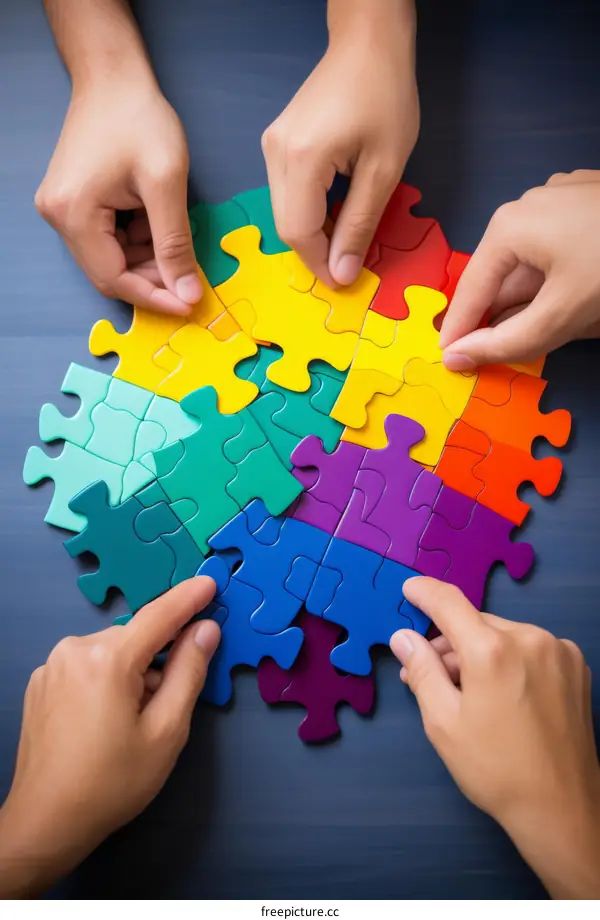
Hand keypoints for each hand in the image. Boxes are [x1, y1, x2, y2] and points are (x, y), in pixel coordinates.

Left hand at [0, 578, 218, 897]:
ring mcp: (52, 666)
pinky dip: (106, 682)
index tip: (209, 581)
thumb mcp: (166, 730)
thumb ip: (189, 672)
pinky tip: (104, 722)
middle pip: (135, 640)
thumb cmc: (112, 782)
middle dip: (157, 662)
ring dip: (132, 674)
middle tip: (163, 709)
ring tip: (130, 725)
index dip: (188, 599)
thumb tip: (205, 630)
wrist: (46, 822)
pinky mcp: (41, 683)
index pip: (159, 616)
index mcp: (107, 659)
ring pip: (111, 654)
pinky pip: (88, 667)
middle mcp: (74, 650)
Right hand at [35, 80, 200, 313]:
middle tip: (190, 281)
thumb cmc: (138, 118)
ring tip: (177, 246)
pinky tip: (158, 227)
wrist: (113, 77)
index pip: (113, 279)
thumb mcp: (165, 183)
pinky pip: (108, 240)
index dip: (154, 297)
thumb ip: (174, 243)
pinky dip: (137, 243)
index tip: (189, 304)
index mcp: (73, 214)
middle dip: (152, 281)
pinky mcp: (74, 202)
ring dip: (147, 261)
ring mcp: (62, 209)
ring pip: (110, 258)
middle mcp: (58, 217)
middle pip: (109, 273)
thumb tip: (187, 293)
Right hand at [262, 1, 418, 286]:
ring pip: (284, 212)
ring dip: (313, 232)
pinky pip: (286, 194)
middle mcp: (275, 154)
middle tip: (349, 263)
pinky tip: (335, 210)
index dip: (320, 264)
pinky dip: (308, 211)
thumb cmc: (385, 97)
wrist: (366, 43)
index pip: (299, 232)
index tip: (346, 282)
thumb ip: (360, 224)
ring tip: (346, 234)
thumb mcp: (384, 169)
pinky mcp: (275, 144)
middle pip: (286, 226)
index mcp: (301, 160)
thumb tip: (342, 273)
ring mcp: (270, 147)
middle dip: (316, 252)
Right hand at [390, 577, 599, 898]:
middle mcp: (528, 639)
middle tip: (431, 676)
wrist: (561, 807)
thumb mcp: (443, 723)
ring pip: (503, 635)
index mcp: (491, 651)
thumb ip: (421, 671)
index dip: (424, 592)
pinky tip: (505, 696)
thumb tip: (404, 637)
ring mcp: (557, 651)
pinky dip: (511, 660)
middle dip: (450, 643)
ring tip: (471, 694)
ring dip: (481, 652)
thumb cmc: (496, 770)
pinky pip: (530, 648)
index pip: (449, 602)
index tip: (410, 589)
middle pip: (476, 624)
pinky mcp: (575, 665)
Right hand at [440, 170, 599, 369]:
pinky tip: (582, 300)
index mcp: (510, 227)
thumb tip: (456, 359)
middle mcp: (528, 204)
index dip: (459, 331)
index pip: (471, 291)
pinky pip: (559, 247)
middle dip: (508, 317)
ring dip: (538, 302)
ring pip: (534, 262)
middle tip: (505, 354)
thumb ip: (504, 343)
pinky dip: (561, 279)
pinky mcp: (590, 200)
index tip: (448, 360)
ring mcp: (562, 197)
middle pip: (503, 276)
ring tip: (559, 327)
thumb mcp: (560, 315)